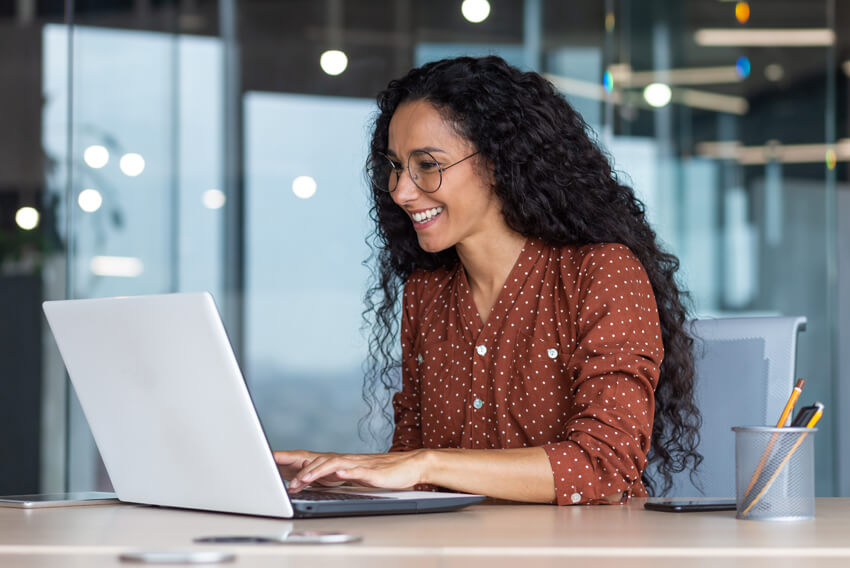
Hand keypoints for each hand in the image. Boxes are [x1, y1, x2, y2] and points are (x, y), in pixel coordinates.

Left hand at [274, 449, 428, 492]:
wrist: (410, 466)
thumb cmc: (384, 472)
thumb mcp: (354, 476)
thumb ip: (336, 475)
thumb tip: (315, 477)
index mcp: (342, 461)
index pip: (312, 458)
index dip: (292, 459)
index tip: (271, 460)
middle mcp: (348, 460)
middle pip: (319, 461)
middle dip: (299, 469)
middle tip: (284, 481)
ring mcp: (360, 465)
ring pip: (334, 465)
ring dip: (317, 472)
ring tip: (304, 480)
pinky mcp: (373, 472)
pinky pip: (358, 471)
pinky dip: (346, 472)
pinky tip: (338, 473)